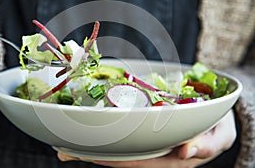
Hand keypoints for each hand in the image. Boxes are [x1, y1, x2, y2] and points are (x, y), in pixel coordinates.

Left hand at [57, 110, 235, 167]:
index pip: (135, 161)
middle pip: (119, 156)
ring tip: (64, 140)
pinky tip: (89, 128)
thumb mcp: (218, 135)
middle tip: (62, 150)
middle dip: (91, 155)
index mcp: (169, 158)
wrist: (217, 119)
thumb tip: (186, 151)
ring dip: (92, 144)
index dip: (110, 160)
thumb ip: (206, 144)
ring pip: (117, 146)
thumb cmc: (217, 128)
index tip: (85, 156)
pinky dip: (105, 131)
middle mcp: (154, 153)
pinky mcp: (146, 132)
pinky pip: (123, 133)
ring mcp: (148, 143)